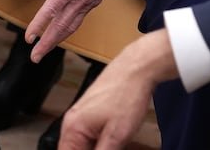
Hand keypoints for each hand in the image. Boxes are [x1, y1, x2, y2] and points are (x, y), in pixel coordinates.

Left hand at [26, 0, 152, 60]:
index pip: (51, 10)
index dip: (39, 25)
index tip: (28, 38)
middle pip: (61, 26)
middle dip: (47, 44)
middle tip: (35, 58)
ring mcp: (89, 2)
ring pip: (71, 26)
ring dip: (57, 40)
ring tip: (45, 51)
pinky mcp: (94, 0)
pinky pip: (79, 20)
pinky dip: (68, 30)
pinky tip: (63, 32)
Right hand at [59, 30, 175, 149]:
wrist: (137, 68)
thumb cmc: (126, 94)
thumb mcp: (116, 136)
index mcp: (72, 128)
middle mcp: (72, 121)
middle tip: (113, 146)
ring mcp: (81, 115)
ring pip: (84, 144)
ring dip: (98, 148)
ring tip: (115, 142)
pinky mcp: (91, 112)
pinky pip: (90, 135)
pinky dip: (101, 142)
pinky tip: (115, 141)